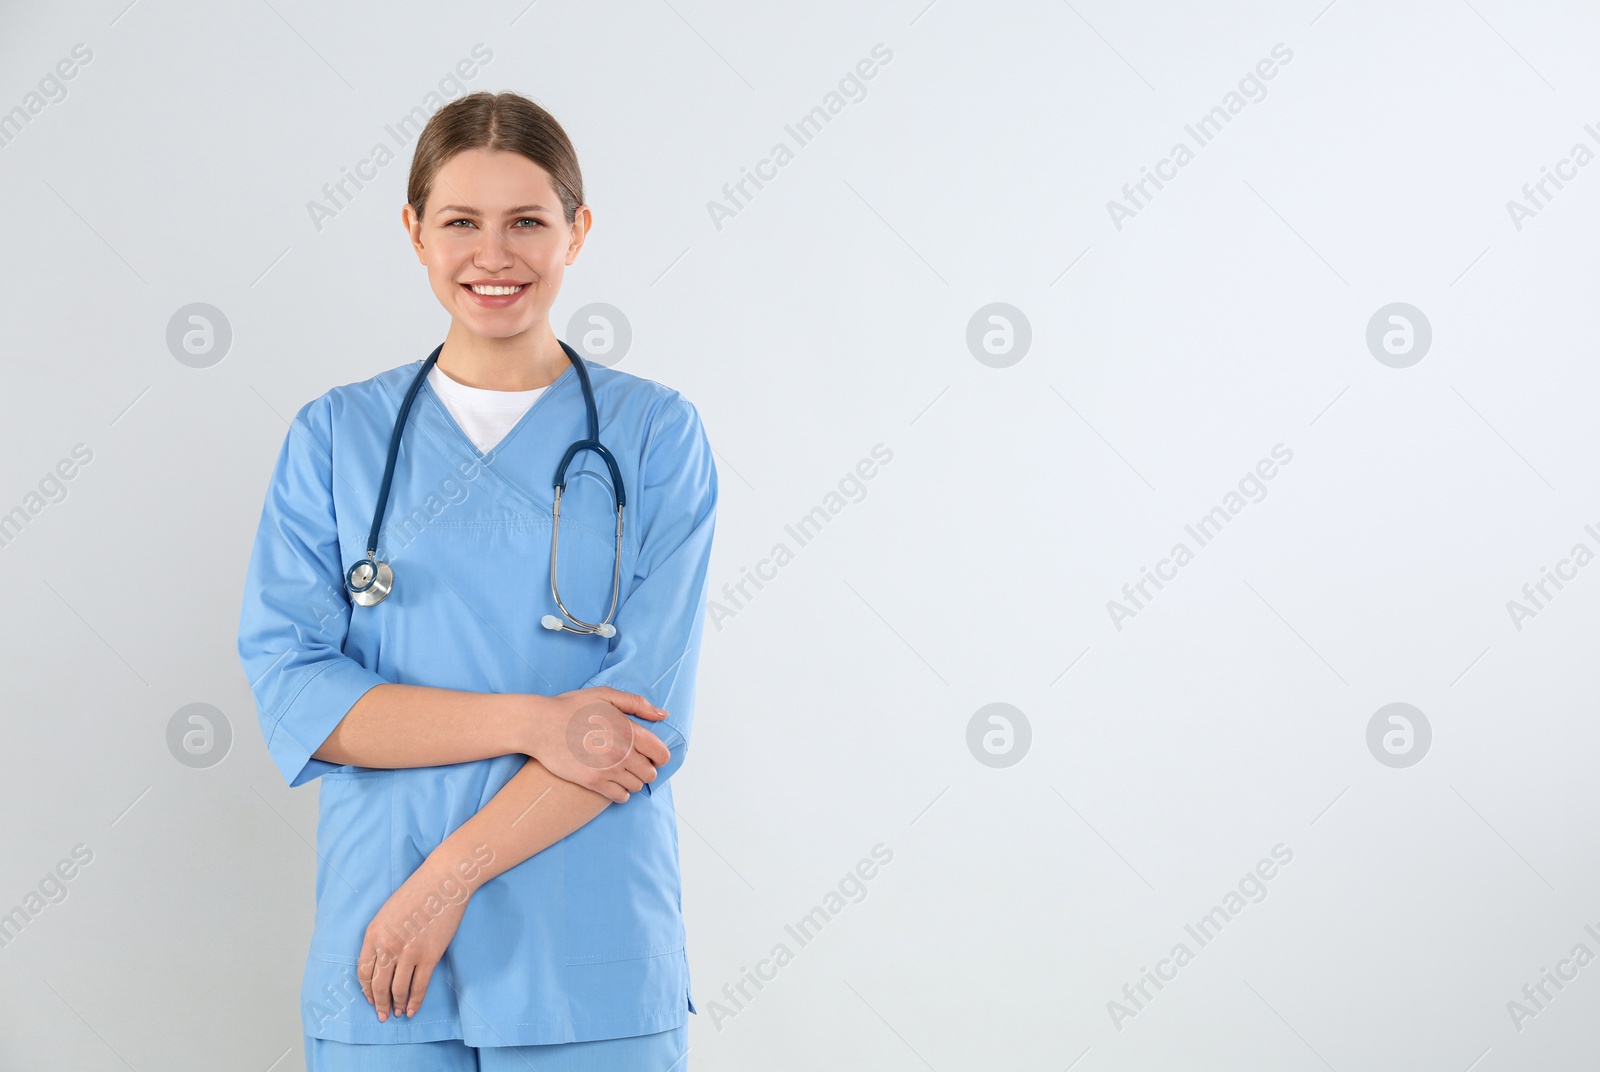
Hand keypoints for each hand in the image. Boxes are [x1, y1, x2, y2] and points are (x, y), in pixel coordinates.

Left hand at [358, 853, 474, 1021]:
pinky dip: (415, 1001)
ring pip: (397, 989)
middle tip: (382, 1015)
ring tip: (398, 1013)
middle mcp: (387, 946)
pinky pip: (419, 986)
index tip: (371, 999)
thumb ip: (381, 936)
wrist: (443, 881)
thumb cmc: (417, 892)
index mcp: (373, 934)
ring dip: (396, 1005)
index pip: (363, 972)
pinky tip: (412, 1009)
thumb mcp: (387, 912)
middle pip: (378, 985)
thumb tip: (382, 961)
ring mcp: (408, 952)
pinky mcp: (429, 956)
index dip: (366, 990)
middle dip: (379, 1004)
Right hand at [526, 687, 670, 802]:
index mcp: (629, 730)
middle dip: (645, 769)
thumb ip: (637, 704)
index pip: (661, 754)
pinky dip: (621, 793)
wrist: (540, 725)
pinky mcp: (592, 782)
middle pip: (650, 773)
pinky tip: (613, 784)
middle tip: (634, 764)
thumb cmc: (571, 707)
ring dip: (632, 781)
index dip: (658, 756)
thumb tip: (663, 715)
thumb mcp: (605, 695)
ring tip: (622, 773)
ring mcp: (608, 769)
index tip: (650, 755)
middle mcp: (622, 751)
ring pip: (636, 786)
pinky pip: (620, 797)